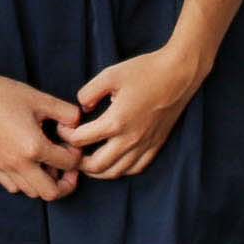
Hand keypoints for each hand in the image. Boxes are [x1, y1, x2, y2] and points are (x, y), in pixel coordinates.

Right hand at [0, 68, 83, 200]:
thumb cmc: (4, 94)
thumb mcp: (41, 99)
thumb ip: (67, 113)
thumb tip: (78, 124)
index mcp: (34, 147)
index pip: (68, 164)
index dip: (77, 156)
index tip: (72, 146)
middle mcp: (19, 163)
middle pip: (51, 193)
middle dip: (66, 184)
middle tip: (68, 168)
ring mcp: (3, 167)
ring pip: (32, 192)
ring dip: (45, 183)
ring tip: (47, 164)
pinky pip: (13, 186)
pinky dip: (25, 182)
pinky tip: (28, 164)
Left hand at [63, 45, 204, 179]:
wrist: (179, 74)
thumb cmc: (145, 71)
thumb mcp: (110, 74)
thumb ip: (88, 92)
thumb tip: (81, 108)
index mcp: (116, 121)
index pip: (80, 139)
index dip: (66, 135)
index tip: (63, 128)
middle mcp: (130, 139)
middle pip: (95, 166)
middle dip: (77, 162)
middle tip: (71, 151)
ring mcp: (144, 145)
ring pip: (115, 172)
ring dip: (97, 171)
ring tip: (87, 160)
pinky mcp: (156, 145)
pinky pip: (135, 169)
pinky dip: (120, 169)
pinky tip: (113, 160)